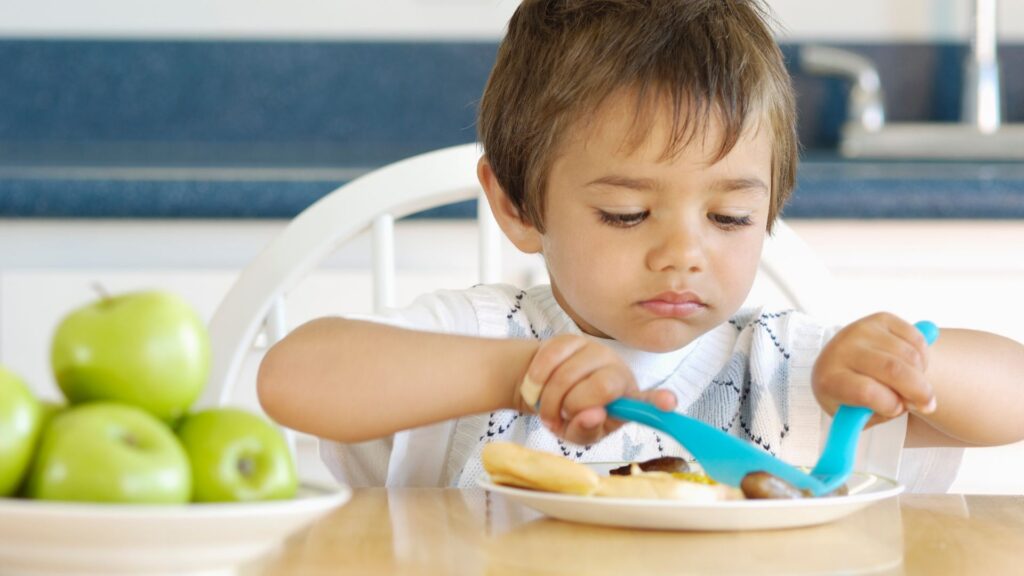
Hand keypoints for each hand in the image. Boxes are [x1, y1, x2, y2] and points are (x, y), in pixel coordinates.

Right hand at [516, 334, 676, 444]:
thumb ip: (586, 430)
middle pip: (603, 387)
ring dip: (550, 399)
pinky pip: (550, 359)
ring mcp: (596, 351)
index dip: (657, 401)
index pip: (646, 400)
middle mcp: (618, 371)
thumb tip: (592, 415)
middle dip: (575, 406)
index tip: (668, 403)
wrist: (542, 388)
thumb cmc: (568, 414)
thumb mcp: (578, 433)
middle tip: (561, 417)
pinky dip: (537, 380)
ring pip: (570, 375)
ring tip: (547, 410)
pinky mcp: (571, 339)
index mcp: (627, 399)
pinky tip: (535, 389)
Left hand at [812, 312, 934, 423]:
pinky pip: (916, 339)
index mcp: (829, 379)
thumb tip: (909, 400)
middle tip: (929, 405)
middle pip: (893, 369)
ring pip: (910, 355)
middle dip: (919, 391)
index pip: (865, 391)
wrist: (840, 364)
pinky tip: (913, 367)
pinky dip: (924, 357)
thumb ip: (881, 413)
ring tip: (912, 385)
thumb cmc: (850, 397)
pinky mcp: (880, 319)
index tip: (899, 410)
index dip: (890, 405)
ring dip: (922, 375)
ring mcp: (861, 330)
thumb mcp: (857, 416)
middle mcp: (842, 349)